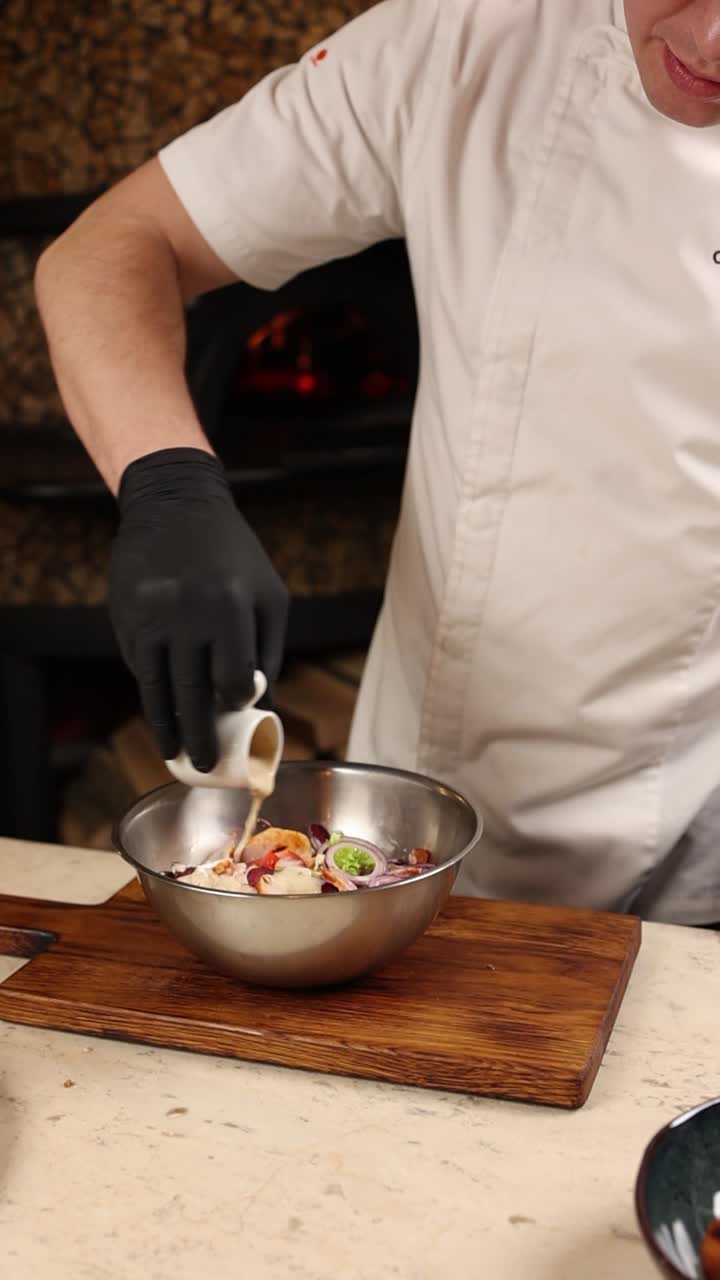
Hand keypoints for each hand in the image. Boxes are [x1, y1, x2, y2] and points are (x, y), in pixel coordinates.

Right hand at [109, 447, 288, 770]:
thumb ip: (269, 652)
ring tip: (175, 754)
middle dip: (199, 737)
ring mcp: (150, 616)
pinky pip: (140, 667)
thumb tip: (263, 708)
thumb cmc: (234, 556)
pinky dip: (151, 691)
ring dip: (166, 728)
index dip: (236, 702)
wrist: (174, 504)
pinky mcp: (126, 617)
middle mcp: (188, 613)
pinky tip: (160, 710)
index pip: (233, 679)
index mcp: (232, 606)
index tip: (236, 708)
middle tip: (204, 766)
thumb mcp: (268, 595)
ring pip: (157, 689)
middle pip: (192, 694)